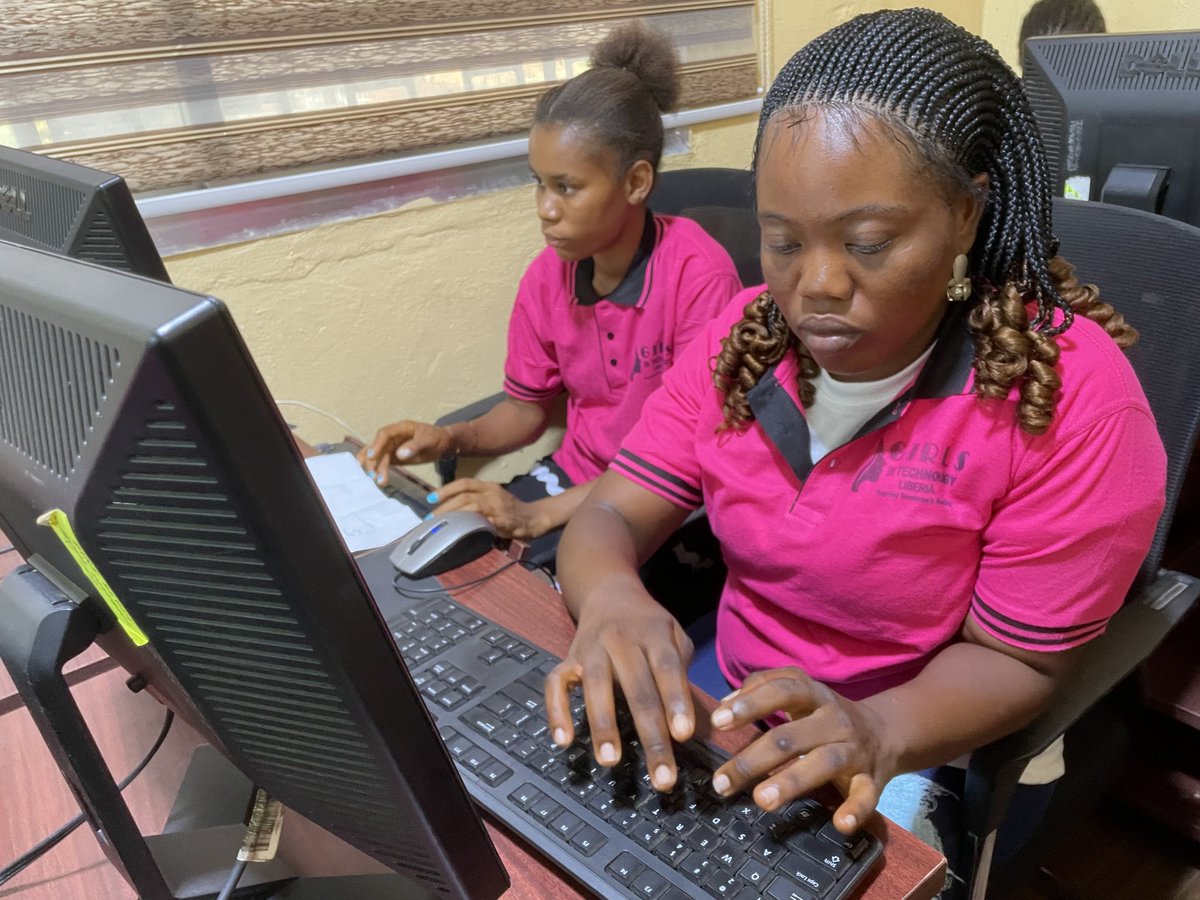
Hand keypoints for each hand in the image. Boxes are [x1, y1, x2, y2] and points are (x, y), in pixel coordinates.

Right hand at [357, 420, 453, 483]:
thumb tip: (400, 454)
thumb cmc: (437, 438)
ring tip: (377, 481)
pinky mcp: (393, 457)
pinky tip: (374, 478)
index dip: (377, 444)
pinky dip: (376, 469)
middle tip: (374, 476)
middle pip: (379, 447)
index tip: (373, 456)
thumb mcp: (429, 440)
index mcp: (401, 428)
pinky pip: (381, 462)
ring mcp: (391, 447)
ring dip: (373, 467)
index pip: (384, 434)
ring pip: (377, 456)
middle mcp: (393, 437)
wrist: (443, 444)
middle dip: (374, 461)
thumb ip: (415, 446)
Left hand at [432, 479, 541, 539]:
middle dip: (445, 506)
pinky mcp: (505, 521)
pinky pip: (487, 523)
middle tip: (431, 518)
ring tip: (442, 526)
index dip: (446, 489)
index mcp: (489, 487)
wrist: (535, 518)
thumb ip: (475, 501)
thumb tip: (449, 508)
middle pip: (465, 496)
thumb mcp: (493, 499)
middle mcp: (493, 494)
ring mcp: (499, 507)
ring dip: (455, 516)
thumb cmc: (510, 510)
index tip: (430, 498)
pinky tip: (463, 531)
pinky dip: (475, 525)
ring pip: (473, 507)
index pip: (465, 483)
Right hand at [543, 592, 695, 791]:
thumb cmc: (649, 626)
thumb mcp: (675, 635)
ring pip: (595, 687)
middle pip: (637, 688)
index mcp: (654, 634)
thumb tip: (694, 723)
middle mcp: (621, 640)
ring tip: (610, 761)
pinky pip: (555, 684)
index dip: (676, 701)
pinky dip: (556, 711)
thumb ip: (681, 672)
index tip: (682, 736)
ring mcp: (591, 648)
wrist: (609, 592)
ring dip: (603, 725)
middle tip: (661, 777)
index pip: (667, 669)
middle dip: (650, 735)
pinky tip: (563, 740)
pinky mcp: (567, 658)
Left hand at [708, 668, 894, 833]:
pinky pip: (866, 795)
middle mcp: (835, 719)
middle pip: (792, 737)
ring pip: (824, 763)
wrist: (886, 731)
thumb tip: (725, 704)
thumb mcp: (800, 691)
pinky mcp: (872, 779)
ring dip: (792, 781)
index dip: (750, 704)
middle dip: (754, 759)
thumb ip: (762, 688)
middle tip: (722, 782)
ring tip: (761, 800)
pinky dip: (856, 810)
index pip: (782, 691)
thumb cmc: (824, 714)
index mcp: (814, 695)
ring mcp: (855, 750)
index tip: (718, 722)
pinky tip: (841, 824)